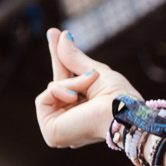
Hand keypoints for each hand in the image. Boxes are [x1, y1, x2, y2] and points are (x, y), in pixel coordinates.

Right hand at [34, 28, 140, 148]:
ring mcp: (61, 127)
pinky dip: (61, 91)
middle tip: (53, 32)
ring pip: (52, 90)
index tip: (55, 34)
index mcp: (86, 111)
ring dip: (70, 81)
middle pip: (57, 84)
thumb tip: (61, 35)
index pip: (69, 83)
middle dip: (58, 58)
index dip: (61, 59)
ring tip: (89, 84)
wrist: (122, 112)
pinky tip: (75, 96)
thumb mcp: (95, 72)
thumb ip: (74, 59)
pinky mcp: (51, 133)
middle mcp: (73, 121)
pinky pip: (44, 99)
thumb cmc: (118, 96)